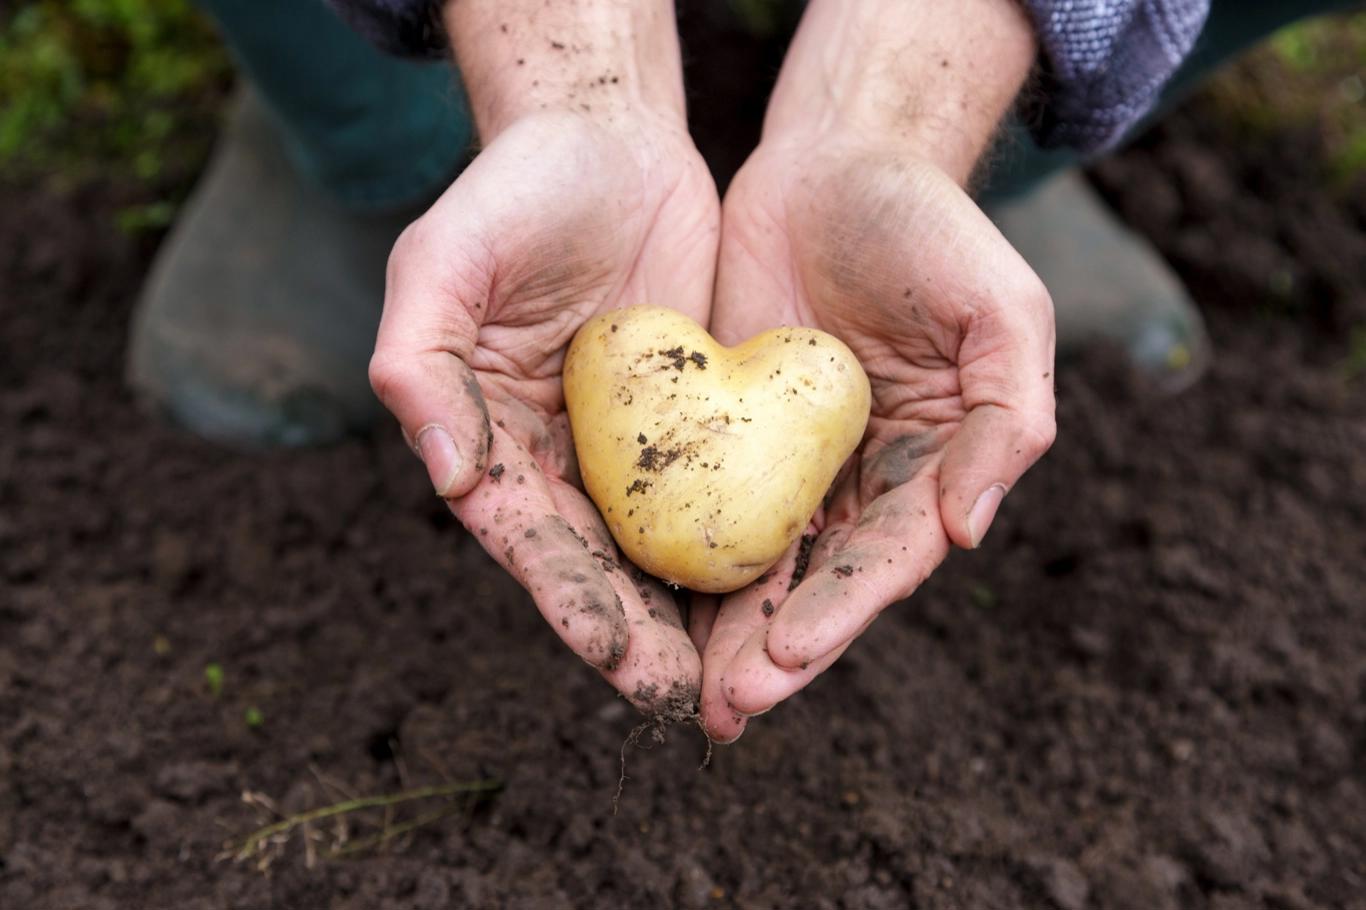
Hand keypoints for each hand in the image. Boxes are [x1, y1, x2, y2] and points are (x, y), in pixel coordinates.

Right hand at [370, 1, 719, 715]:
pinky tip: (783, 588)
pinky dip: (744, 540)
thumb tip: (447, 477)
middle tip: (688, 697)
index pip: (529, 540)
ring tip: (738, 677)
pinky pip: (723, 489)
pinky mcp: (698, 420)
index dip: (569, 601)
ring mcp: (632, 446)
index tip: (616, 656)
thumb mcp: (442, 263)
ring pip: (665, 546)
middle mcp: (559, 459)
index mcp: (490, 441)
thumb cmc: (513, 194)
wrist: (608, 137)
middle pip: (600, 565)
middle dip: (640, 636)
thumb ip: (420, 365)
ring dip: (694, 614)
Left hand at [692, 0, 1053, 739]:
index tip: (785, 656)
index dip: (839, 613)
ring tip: (683, 690)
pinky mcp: (725, 429)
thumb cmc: (931, 230)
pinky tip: (642, 600)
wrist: (837, 160)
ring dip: (720, 629)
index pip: (885, 560)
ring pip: (752, 561)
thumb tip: (967, 533)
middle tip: (723, 706)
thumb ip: (1006, 421)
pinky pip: (697, 499)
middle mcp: (860, 483)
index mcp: (932, 470)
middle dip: (772, 649)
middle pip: (814, 584)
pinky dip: (677, 551)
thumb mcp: (1001, 312)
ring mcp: (788, 462)